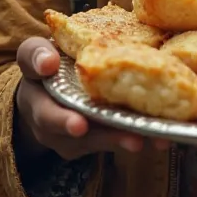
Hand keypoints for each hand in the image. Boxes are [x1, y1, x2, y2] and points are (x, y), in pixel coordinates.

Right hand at [15, 37, 167, 160]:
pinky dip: (139, 135)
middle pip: (84, 138)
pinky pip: (117, 139)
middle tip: (133, 139)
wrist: (47, 85)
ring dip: (131, 139)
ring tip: (155, 139)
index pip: (47, 115)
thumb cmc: (45, 64)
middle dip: (109, 138)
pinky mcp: (99, 138)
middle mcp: (58, 130)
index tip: (80, 125)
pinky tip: (161, 135)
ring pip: (105, 142)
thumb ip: (36, 55)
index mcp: (39, 105)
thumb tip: (48, 62)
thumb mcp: (34, 54)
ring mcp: (78, 138)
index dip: (63, 122)